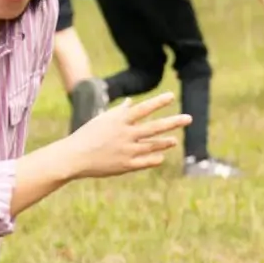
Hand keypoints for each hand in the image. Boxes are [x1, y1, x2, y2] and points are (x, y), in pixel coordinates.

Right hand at [61, 92, 189, 178]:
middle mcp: (126, 134)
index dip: (158, 102)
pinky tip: (161, 156)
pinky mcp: (125, 165)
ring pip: (152, 145)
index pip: (143, 108)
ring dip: (164, 142)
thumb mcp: (102, 120)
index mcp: (119, 121)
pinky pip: (144, 162)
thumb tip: (130, 103)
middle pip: (154, 127)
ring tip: (173, 140)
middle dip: (173, 122)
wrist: (74, 157)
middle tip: (189, 118)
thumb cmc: (87, 136)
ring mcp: (127, 150)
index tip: (171, 96)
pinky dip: (154, 159)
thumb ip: (119, 112)